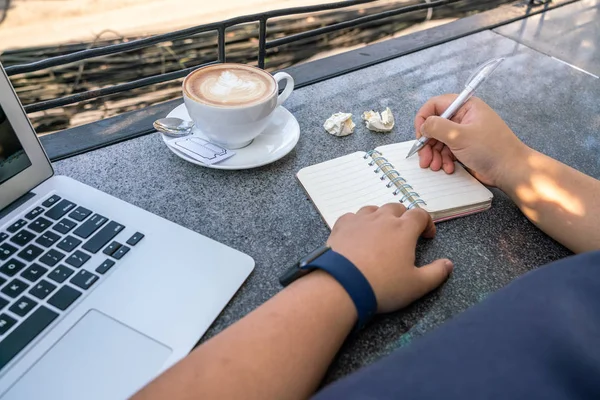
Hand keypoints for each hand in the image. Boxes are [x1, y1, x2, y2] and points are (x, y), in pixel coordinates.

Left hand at [327, 204, 452, 313]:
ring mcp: (359, 220)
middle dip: (403, 218)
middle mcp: (382, 218)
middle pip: (396, 208)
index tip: (427, 236)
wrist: (342, 285)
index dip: (427, 223)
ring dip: (380, 217)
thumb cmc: (383, 285)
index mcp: (403, 229)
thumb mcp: (417, 285)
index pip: (420, 214)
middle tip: (404, 235)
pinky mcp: (341, 226)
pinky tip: (357, 234)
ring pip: (373, 209)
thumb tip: (448, 264)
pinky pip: (352, 217)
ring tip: (380, 233)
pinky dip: (358, 222)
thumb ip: (436, 273)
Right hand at [414, 94, 529, 187]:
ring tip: (435, 166)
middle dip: (428, 143)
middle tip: (424, 158)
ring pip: (439, 140)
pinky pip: (447, 151)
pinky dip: (443, 160)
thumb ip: (436, 127)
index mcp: (465, 106)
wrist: (510, 170)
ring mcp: (464, 133)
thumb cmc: (492, 150)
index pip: (435, 105)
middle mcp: (464, 118)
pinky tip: (448, 168)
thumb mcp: (459, 135)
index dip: (424, 119)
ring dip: (434, 154)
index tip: (420, 135)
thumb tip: (423, 125)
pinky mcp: (465, 148)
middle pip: (435, 126)